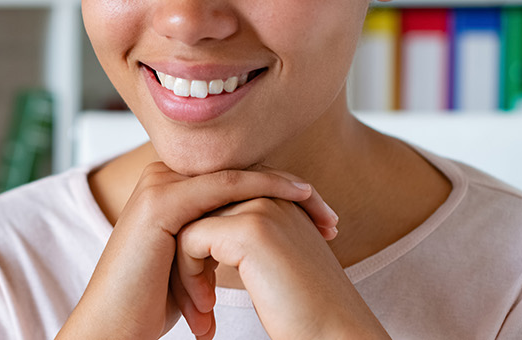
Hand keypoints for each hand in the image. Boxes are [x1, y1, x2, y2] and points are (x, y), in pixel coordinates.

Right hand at [57, 162, 338, 339]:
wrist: (115, 326)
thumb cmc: (152, 305)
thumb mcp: (196, 264)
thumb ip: (218, 240)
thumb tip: (262, 237)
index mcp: (171, 190)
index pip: (237, 180)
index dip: (282, 194)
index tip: (322, 220)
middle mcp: (162, 179)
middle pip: (241, 172)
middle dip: (292, 192)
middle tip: (332, 218)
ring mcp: (159, 186)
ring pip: (238, 175)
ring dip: (286, 189)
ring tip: (323, 212)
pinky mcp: (161, 202)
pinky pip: (224, 186)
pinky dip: (264, 188)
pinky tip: (297, 196)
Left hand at [174, 197, 386, 339]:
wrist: (335, 335)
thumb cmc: (303, 312)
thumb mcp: (270, 265)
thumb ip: (244, 243)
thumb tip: (199, 239)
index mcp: (281, 201)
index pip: (217, 205)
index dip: (204, 249)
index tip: (205, 294)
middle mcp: (273, 196)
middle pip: (200, 212)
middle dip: (191, 259)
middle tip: (200, 305)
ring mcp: (261, 208)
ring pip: (189, 225)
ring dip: (186, 272)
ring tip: (202, 312)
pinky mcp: (249, 229)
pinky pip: (190, 241)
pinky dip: (189, 277)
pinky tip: (207, 308)